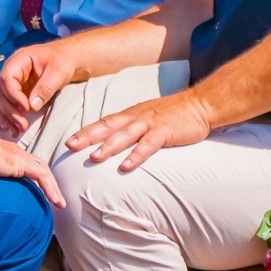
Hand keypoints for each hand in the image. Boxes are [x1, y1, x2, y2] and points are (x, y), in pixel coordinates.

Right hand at [0, 42, 81, 137]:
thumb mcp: (58, 72)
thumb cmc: (61, 61)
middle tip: (22, 125)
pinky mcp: (11, 93)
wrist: (64, 60)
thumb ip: (45, 87)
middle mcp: (10, 70)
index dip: (13, 95)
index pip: (7, 78)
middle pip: (0, 92)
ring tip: (16, 131)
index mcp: (19, 60)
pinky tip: (9, 128)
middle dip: (10, 111)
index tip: (26, 109)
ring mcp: (8, 82)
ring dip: (5, 118)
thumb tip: (32, 106)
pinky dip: (2, 118)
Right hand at [0, 133, 65, 207]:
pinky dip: (51, 190)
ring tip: (60, 203)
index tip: (39, 189)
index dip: (36, 176)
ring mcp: (20, 158)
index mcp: (7, 154)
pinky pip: (42, 177)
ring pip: (44, 173)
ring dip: (54, 189)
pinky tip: (56, 202)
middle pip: (39, 167)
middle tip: (55, 198)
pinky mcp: (21, 164)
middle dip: (49, 183)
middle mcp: (17, 153)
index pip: (27, 164)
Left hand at [64, 89, 214, 171]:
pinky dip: (136, 155)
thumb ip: (134, 128)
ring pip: (125, 134)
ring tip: (93, 157)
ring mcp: (151, 123)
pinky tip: (126, 166)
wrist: (201, 104)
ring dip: (108, 146)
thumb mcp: (150, 117)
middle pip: (109, 126)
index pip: (105, 122)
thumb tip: (118, 142)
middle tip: (70, 146)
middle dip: (89, 136)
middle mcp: (138, 116)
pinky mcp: (165, 131)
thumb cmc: (175, 114)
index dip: (87, 131)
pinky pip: (148, 145)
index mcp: (132, 114)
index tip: (69, 142)